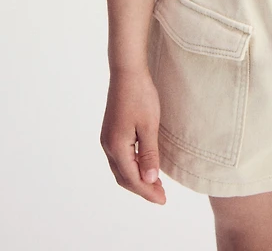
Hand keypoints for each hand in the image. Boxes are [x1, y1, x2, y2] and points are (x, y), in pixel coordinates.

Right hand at [100, 69, 166, 204]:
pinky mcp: (111, 132)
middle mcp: (108, 145)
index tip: (163, 200)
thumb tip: (150, 180)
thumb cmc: (140, 95)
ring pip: (120, 168)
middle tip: (161, 195)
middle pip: (123, 177)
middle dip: (142, 188)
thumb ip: (149, 154)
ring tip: (155, 184)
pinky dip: (132, 167)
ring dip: (136, 178)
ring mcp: (107, 139)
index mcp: (116, 146)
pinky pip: (120, 158)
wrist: (127, 71)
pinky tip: (144, 165)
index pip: (133, 179)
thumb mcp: (149, 125)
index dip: (148, 192)